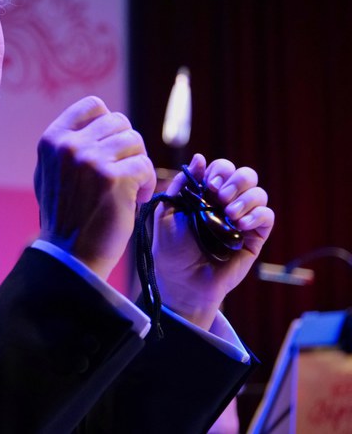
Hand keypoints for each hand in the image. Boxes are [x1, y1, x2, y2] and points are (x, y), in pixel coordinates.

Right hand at [35, 97, 155, 278]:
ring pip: (136, 142)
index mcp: (52, 139)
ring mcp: (91, 160)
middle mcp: (69, 145)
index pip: (93, 105)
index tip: (109, 147)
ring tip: (128, 188)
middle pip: (120, 122)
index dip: (108, 123)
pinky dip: (146, 184)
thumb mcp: (52, 172)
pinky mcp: (114, 179)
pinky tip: (134, 200)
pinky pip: (146, 166)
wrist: (69, 256)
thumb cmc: (65, 216)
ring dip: (138, 165)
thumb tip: (95, 121)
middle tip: (122, 173)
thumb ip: (69, 145)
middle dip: (127, 148)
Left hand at [153, 154, 274, 328]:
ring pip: (259, 193)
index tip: (208, 185)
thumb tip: (200, 157)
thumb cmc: (171, 247)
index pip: (223, 169)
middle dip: (234, 180)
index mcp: (207, 193)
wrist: (181, 279)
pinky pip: (267, 216)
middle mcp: (227, 203)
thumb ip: (182, 184)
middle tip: (219, 196)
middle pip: (246, 175)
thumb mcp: (168, 211)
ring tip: (228, 213)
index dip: (219, 171)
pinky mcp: (254, 238)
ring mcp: (243, 219)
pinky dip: (256, 214)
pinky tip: (240, 223)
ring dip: (244, 198)